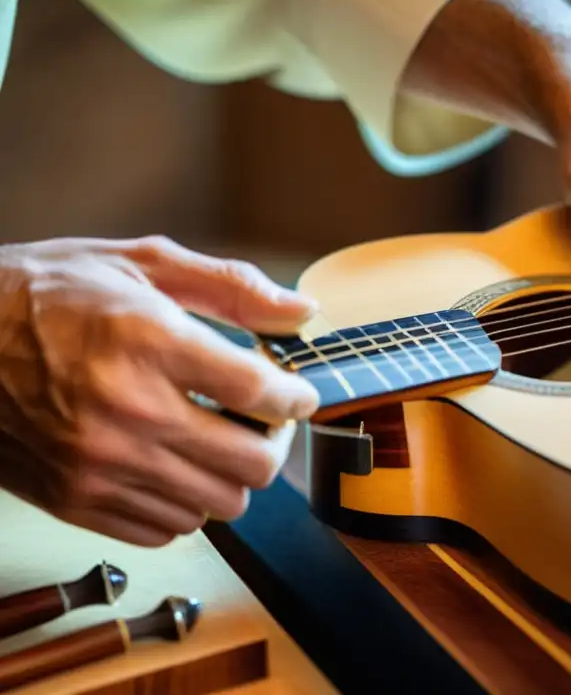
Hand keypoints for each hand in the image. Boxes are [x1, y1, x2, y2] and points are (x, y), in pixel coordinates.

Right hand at [0, 236, 320, 546]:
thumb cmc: (47, 294)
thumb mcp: (141, 263)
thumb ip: (231, 288)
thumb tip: (302, 312)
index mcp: (147, 342)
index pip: (259, 391)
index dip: (295, 396)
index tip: (299, 393)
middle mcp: (126, 411)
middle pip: (252, 462)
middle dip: (273, 440)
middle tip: (263, 419)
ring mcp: (99, 464)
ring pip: (220, 505)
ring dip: (233, 474)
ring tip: (217, 440)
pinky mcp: (76, 500)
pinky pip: (170, 529)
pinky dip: (188, 503)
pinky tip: (175, 465)